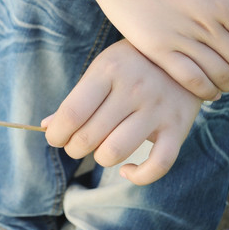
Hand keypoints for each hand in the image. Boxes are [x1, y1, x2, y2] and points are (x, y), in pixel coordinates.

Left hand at [42, 40, 201, 184]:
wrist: (182, 53)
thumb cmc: (131, 64)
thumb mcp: (101, 69)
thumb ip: (76, 98)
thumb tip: (46, 127)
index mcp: (108, 71)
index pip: (71, 114)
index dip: (56, 134)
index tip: (55, 138)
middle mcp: (133, 89)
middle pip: (89, 137)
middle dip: (74, 148)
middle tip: (76, 144)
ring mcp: (157, 108)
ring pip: (115, 152)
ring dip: (100, 159)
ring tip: (100, 150)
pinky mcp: (178, 127)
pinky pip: (158, 164)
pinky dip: (139, 176)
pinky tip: (127, 170)